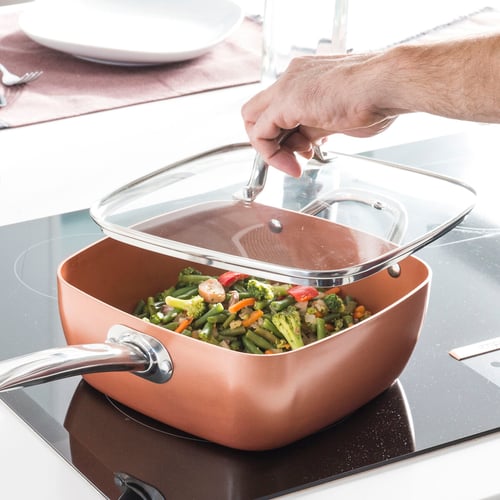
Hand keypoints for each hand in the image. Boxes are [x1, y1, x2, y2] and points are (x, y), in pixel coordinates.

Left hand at [242, 54, 396, 176]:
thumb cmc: (378, 98)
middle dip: (272, 142)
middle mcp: (293, 78)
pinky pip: (261, 132)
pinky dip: (270, 154)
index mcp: (306, 78)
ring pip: (255, 121)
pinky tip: (291, 165)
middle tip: (292, 160)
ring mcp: (287, 86)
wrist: (388, 84)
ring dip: (273, 150)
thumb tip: (306, 142)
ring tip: (297, 164)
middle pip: (259, 113)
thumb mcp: (337, 120)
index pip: (277, 108)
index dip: (283, 135)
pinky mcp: (285, 101)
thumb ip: (314, 128)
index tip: (301, 152)